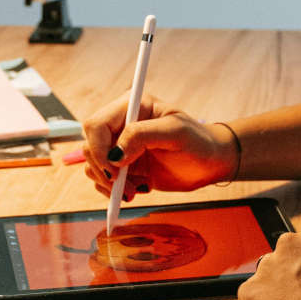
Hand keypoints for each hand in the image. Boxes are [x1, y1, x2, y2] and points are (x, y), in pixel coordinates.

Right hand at [81, 95, 238, 200]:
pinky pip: (101, 179)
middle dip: (103, 170)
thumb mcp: (175, 132)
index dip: (99, 148)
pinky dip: (110, 190)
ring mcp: (120, 146)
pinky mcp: (123, 167)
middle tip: (125, 187)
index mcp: (131, 107)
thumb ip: (142, 136)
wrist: (210, 163)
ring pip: (92, 164)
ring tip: (133, 191)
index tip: (115, 169)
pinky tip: (132, 192)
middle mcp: (121, 125)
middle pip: (89, 145)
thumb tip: (114, 154)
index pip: (96, 124)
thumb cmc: (199, 141)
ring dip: (107, 183)